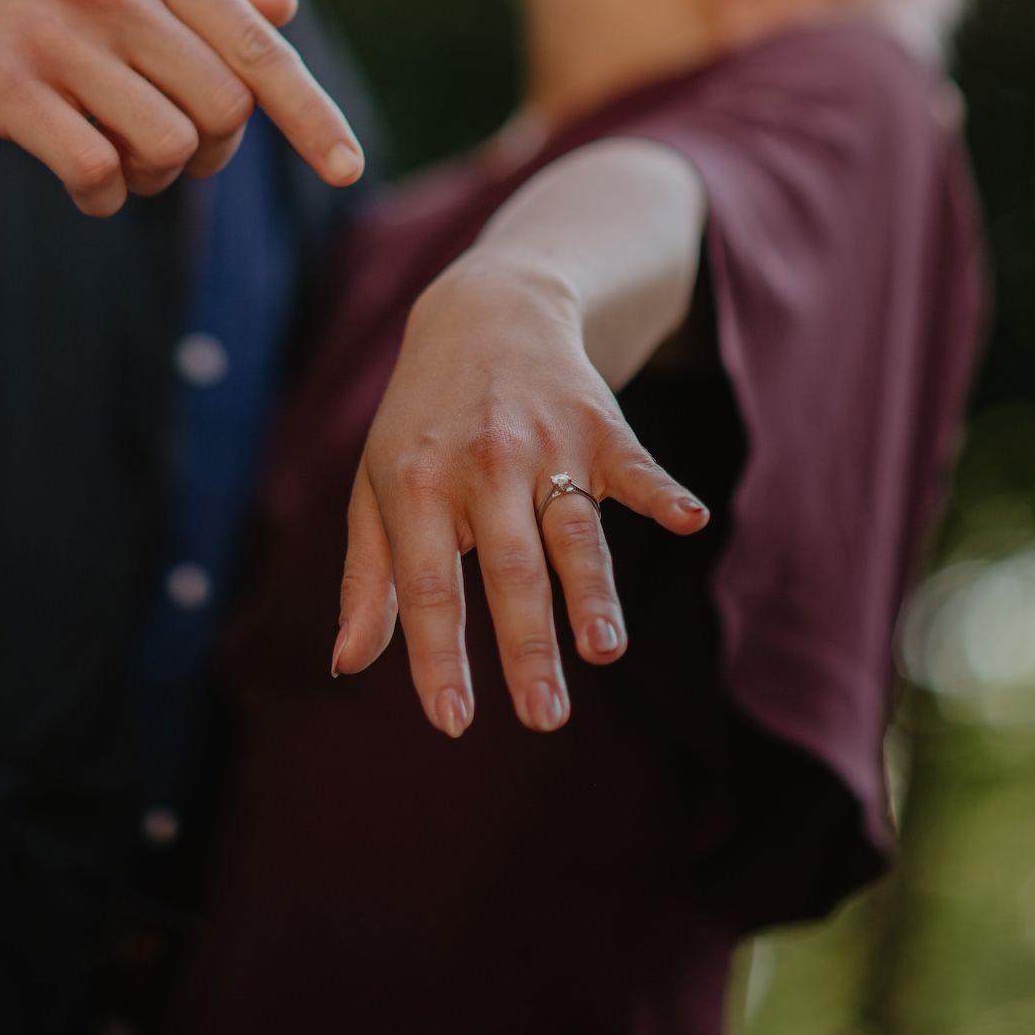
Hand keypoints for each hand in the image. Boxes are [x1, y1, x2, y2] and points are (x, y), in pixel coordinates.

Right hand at [0, 0, 363, 215]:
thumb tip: (282, 10)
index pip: (258, 47)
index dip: (311, 116)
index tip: (349, 169)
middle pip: (221, 110)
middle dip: (211, 152)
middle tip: (168, 148)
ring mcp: (59, 36)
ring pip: (166, 147)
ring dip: (153, 178)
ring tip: (119, 161)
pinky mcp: (7, 87)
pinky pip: (97, 171)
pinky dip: (104, 196)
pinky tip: (84, 184)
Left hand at [332, 255, 709, 735]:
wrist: (485, 312)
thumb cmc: (422, 422)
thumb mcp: (376, 486)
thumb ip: (368, 577)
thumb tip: (344, 665)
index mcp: (416, 484)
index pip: (427, 583)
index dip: (438, 653)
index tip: (453, 722)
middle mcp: (482, 464)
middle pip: (508, 568)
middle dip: (526, 645)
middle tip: (543, 718)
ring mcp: (546, 443)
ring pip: (572, 530)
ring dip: (591, 591)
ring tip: (605, 650)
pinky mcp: (601, 426)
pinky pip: (635, 467)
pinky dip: (662, 492)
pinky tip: (689, 519)